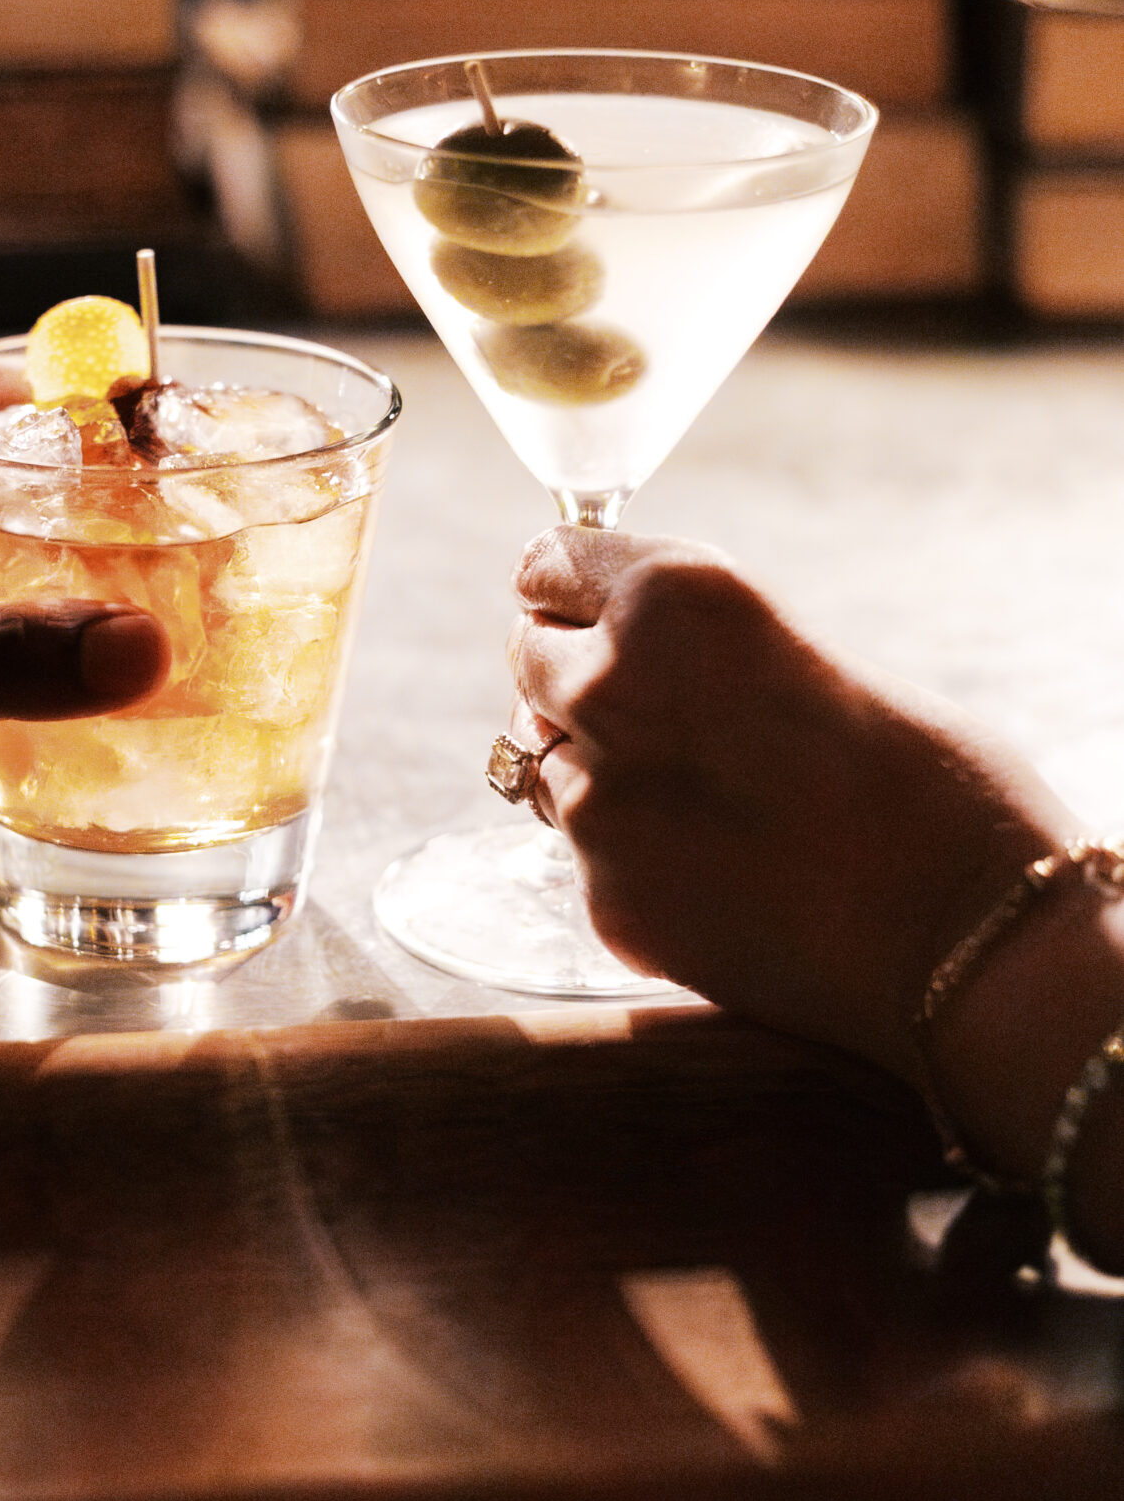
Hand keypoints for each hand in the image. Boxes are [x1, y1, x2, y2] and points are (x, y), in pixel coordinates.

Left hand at [509, 529, 1075, 1079]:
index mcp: (674, 595)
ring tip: (706, 801)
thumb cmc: (926, 779)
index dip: (574, 596)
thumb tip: (607, 645)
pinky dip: (628, 856)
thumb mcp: (797, 652)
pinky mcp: (601, 894)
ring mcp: (596, 797)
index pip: (544, 566)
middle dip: (575, 678)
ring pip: (540, 757)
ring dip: (595, 768)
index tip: (592, 615)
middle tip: (657, 715)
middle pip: (528, 657)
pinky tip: (716, 872)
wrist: (972, 934)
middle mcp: (613, 683)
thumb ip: (689, 642)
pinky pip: (580, 852)